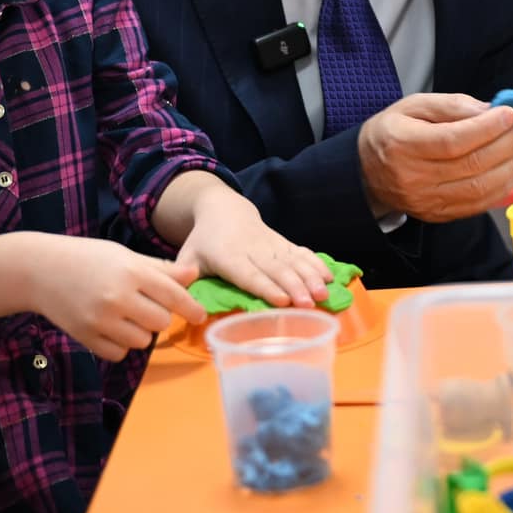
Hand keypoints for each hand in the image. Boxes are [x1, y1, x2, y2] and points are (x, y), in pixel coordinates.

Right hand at [28, 235, 195, 360]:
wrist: (39, 270)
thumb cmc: (88, 258)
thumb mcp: (125, 256)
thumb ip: (161, 269)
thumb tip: (195, 274)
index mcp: (131, 271)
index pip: (174, 296)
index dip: (192, 308)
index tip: (199, 316)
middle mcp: (117, 297)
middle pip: (161, 322)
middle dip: (159, 317)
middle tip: (146, 306)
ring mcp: (100, 320)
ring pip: (142, 341)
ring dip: (141, 332)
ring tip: (126, 316)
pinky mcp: (85, 337)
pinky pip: (119, 354)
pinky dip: (120, 346)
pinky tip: (111, 329)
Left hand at [174, 179, 332, 307]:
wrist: (223, 208)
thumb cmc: (204, 241)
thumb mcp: (188, 255)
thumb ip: (184, 276)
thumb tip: (181, 298)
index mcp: (227, 256)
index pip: (249, 274)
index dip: (266, 287)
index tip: (282, 300)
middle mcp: (252, 249)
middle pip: (277, 269)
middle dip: (296, 287)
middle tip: (310, 304)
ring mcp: (270, 244)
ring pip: (293, 261)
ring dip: (310, 278)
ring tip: (324, 294)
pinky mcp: (282, 242)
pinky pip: (301, 252)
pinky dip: (317, 264)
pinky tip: (330, 277)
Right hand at [358, 93, 512, 223]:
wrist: (367, 172)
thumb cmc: (394, 132)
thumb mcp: (413, 106)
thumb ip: (451, 106)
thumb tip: (491, 110)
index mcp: (403, 145)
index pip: (452, 141)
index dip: (487, 128)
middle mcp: (414, 178)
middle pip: (472, 165)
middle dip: (511, 144)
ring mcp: (426, 201)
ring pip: (480, 188)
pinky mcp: (438, 215)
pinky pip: (478, 204)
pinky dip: (502, 186)